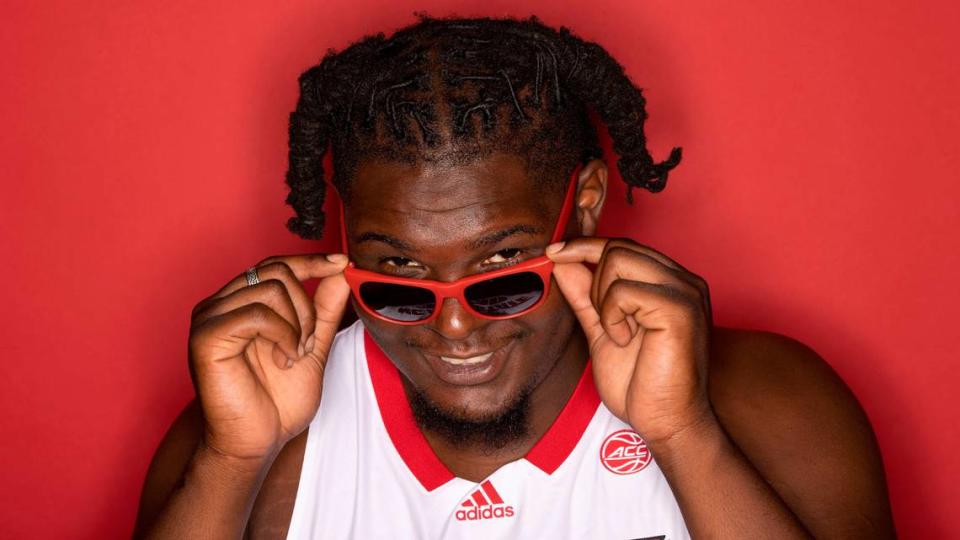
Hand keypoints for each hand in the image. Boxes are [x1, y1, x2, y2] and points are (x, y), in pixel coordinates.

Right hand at [187, 254, 349, 461]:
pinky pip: (255, 312)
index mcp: (241, 304)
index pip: (276, 265)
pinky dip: (282, 334)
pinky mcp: (206, 335)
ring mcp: (210, 317)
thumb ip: (324, 310)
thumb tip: (339, 272)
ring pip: (270, 288)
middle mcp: (221, 304)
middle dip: (307, 307)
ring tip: (293, 356)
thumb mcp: (312, 346)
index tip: (341, 262)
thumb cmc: (276, 402)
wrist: (255, 442)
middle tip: (307, 344)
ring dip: (296, 324)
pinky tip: (283, 358)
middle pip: (277, 271)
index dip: (310, 260)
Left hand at [547, 238, 714, 444]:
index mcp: (670, 283)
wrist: (667, 423)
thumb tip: (563, 264)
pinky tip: (627, 340)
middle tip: (605, 323)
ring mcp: (685, 291)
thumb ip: (585, 297)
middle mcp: (683, 280)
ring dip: (603, 301)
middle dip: (594, 283)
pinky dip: (613, 317)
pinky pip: (624, 290)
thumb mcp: (602, 331)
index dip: (584, 246)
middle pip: (618, 248)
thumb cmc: (642, 384)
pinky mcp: (680, 308)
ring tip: (620, 333)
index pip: (623, 246)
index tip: (554, 252)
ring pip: (618, 260)